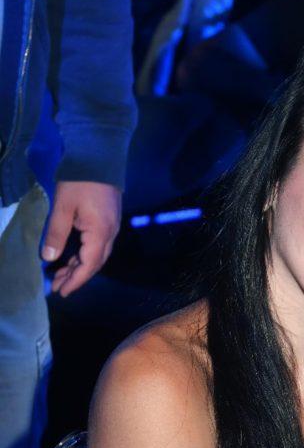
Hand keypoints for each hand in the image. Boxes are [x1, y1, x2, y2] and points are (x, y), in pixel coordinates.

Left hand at [42, 181, 121, 296]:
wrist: (99, 155)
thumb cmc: (79, 180)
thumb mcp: (63, 207)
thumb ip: (56, 234)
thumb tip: (49, 258)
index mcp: (100, 233)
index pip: (89, 265)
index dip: (75, 280)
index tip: (62, 291)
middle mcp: (110, 234)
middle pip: (95, 263)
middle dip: (77, 276)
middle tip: (58, 286)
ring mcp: (112, 227)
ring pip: (97, 255)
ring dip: (80, 266)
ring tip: (62, 274)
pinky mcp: (109, 221)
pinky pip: (98, 245)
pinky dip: (85, 255)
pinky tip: (73, 256)